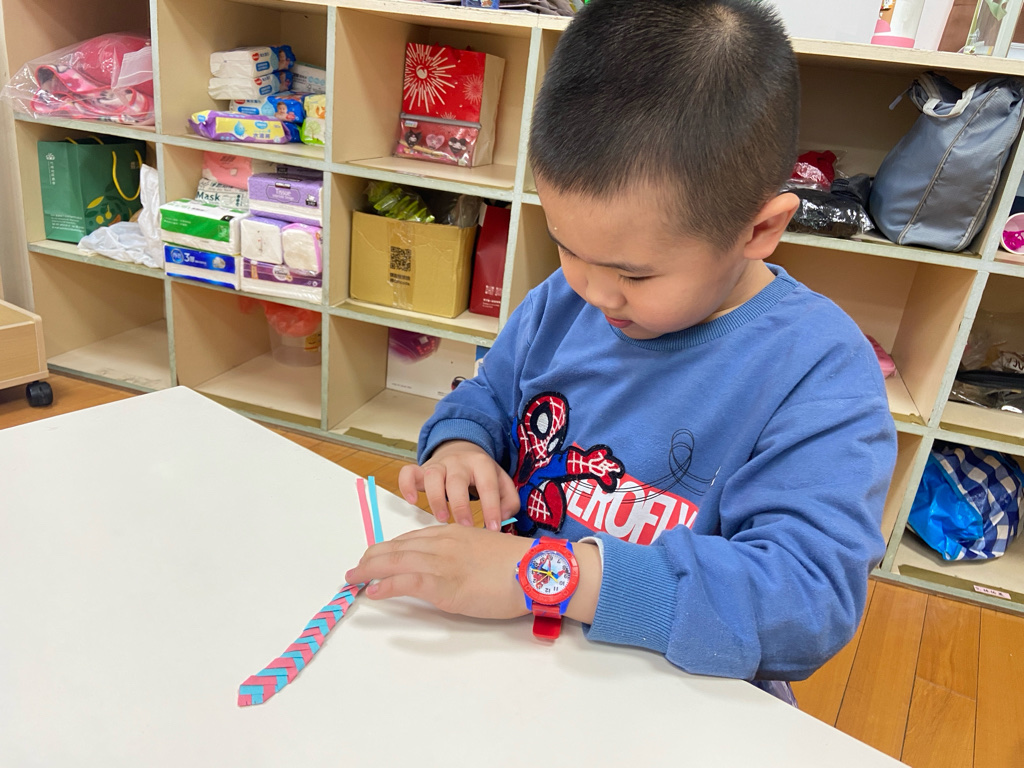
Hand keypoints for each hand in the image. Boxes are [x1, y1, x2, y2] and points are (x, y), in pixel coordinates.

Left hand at [344, 526, 603, 623]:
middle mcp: (442, 542)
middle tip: (356, 569)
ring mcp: (442, 562)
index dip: (389, 549)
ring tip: (354, 578)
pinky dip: (386, 585)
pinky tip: (373, 591)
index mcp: (452, 533)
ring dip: (370, 570)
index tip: (375, 557)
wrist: (534, 569)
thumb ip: (462, 554)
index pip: (411, 538)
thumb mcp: (483, 550)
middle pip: (397, 547)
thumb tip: (449, 569)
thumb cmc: (516, 565)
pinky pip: (406, 581)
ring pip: (396, 561)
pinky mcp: (444, 584)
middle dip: (372, 558)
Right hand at [398, 440, 519, 530]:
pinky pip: (408, 473)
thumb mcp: (501, 482)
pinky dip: (407, 486)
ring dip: (435, 499)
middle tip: (465, 526)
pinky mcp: (421, 469)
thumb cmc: (482, 474)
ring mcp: (438, 465)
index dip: (491, 507)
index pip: (488, 485)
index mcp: (482, 464)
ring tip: (442, 518)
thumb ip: (509, 501)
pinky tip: (413, 501)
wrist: (461, 450)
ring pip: (432, 476)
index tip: (493, 529)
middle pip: (457, 480)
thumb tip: (503, 518)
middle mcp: (459, 462)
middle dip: (460, 505)